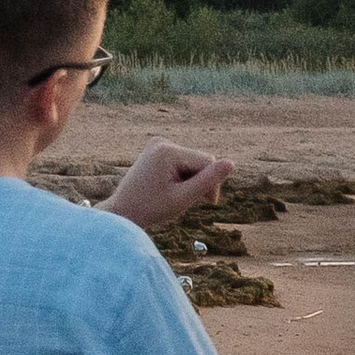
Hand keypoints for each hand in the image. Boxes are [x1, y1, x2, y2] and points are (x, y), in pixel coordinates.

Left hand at [105, 138, 228, 233]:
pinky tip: (170, 187)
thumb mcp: (183, 198)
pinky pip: (182, 161)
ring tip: (174, 195)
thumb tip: (231, 163)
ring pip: (193, 161)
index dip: (210, 183)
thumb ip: (208, 181)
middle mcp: (162, 142)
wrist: (122, 212)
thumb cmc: (151, 209)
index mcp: (167, 151)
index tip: (205, 202)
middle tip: (186, 201)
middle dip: (199, 181)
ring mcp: (158, 144)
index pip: (206, 162)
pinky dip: (182, 176)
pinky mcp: (157, 149)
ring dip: (191, 179)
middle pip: (200, 160)